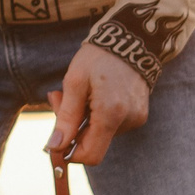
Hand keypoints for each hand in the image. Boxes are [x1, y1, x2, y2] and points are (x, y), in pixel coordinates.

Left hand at [46, 43, 150, 165]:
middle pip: (93, 143)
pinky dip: (97, 114)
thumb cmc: (98, 58)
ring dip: (83, 118)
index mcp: (111, 114)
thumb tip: (55, 146)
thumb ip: (65, 117)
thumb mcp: (74, 83)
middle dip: (72, 128)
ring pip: (100, 133)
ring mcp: (136, 118)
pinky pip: (112, 124)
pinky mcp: (139, 114)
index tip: (56, 139)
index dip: (70, 153)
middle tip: (58, 98)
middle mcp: (128, 120)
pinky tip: (95, 94)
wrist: (131, 39)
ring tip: (80, 91)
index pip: (90, 155)